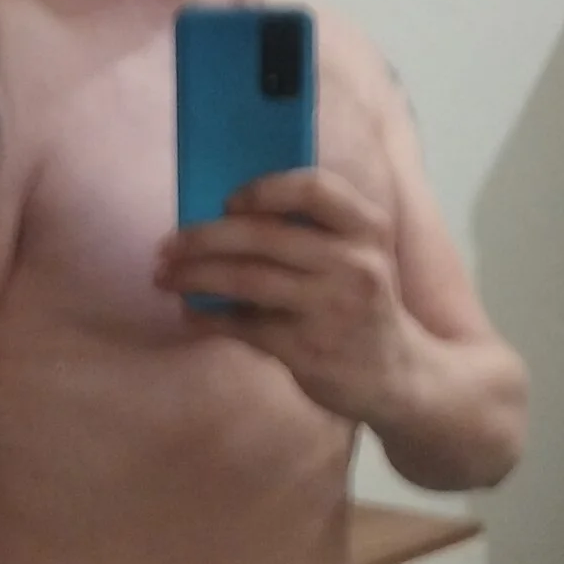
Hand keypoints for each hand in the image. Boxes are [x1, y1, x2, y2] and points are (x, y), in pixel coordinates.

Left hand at [154, 166, 420, 424]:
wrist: (398, 376)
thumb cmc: (361, 304)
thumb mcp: (359, 255)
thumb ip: (312, 230)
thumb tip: (224, 216)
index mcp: (368, 228)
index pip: (313, 188)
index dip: (262, 189)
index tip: (227, 202)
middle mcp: (355, 263)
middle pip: (263, 235)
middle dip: (203, 238)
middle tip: (167, 245)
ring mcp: (332, 308)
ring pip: (247, 280)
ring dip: (195, 276)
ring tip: (165, 276)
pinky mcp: (309, 349)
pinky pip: (244, 326)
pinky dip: (209, 318)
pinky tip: (190, 313)